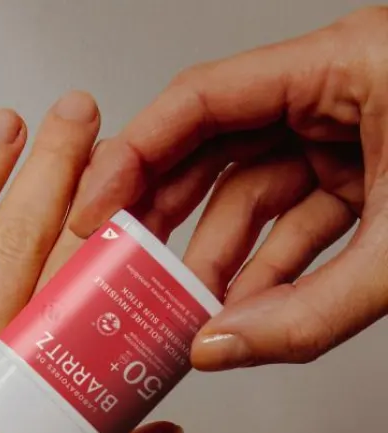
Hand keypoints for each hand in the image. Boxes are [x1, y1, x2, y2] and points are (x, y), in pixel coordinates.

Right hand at [68, 7, 387, 368]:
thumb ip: (307, 313)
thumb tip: (222, 348)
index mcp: (346, 63)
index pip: (204, 100)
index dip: (135, 157)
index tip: (93, 212)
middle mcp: (343, 90)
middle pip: (222, 147)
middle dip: (174, 221)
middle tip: (124, 277)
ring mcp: (360, 134)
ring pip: (262, 194)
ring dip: (226, 262)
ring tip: (185, 318)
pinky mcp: (379, 176)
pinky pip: (306, 222)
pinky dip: (276, 271)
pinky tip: (244, 314)